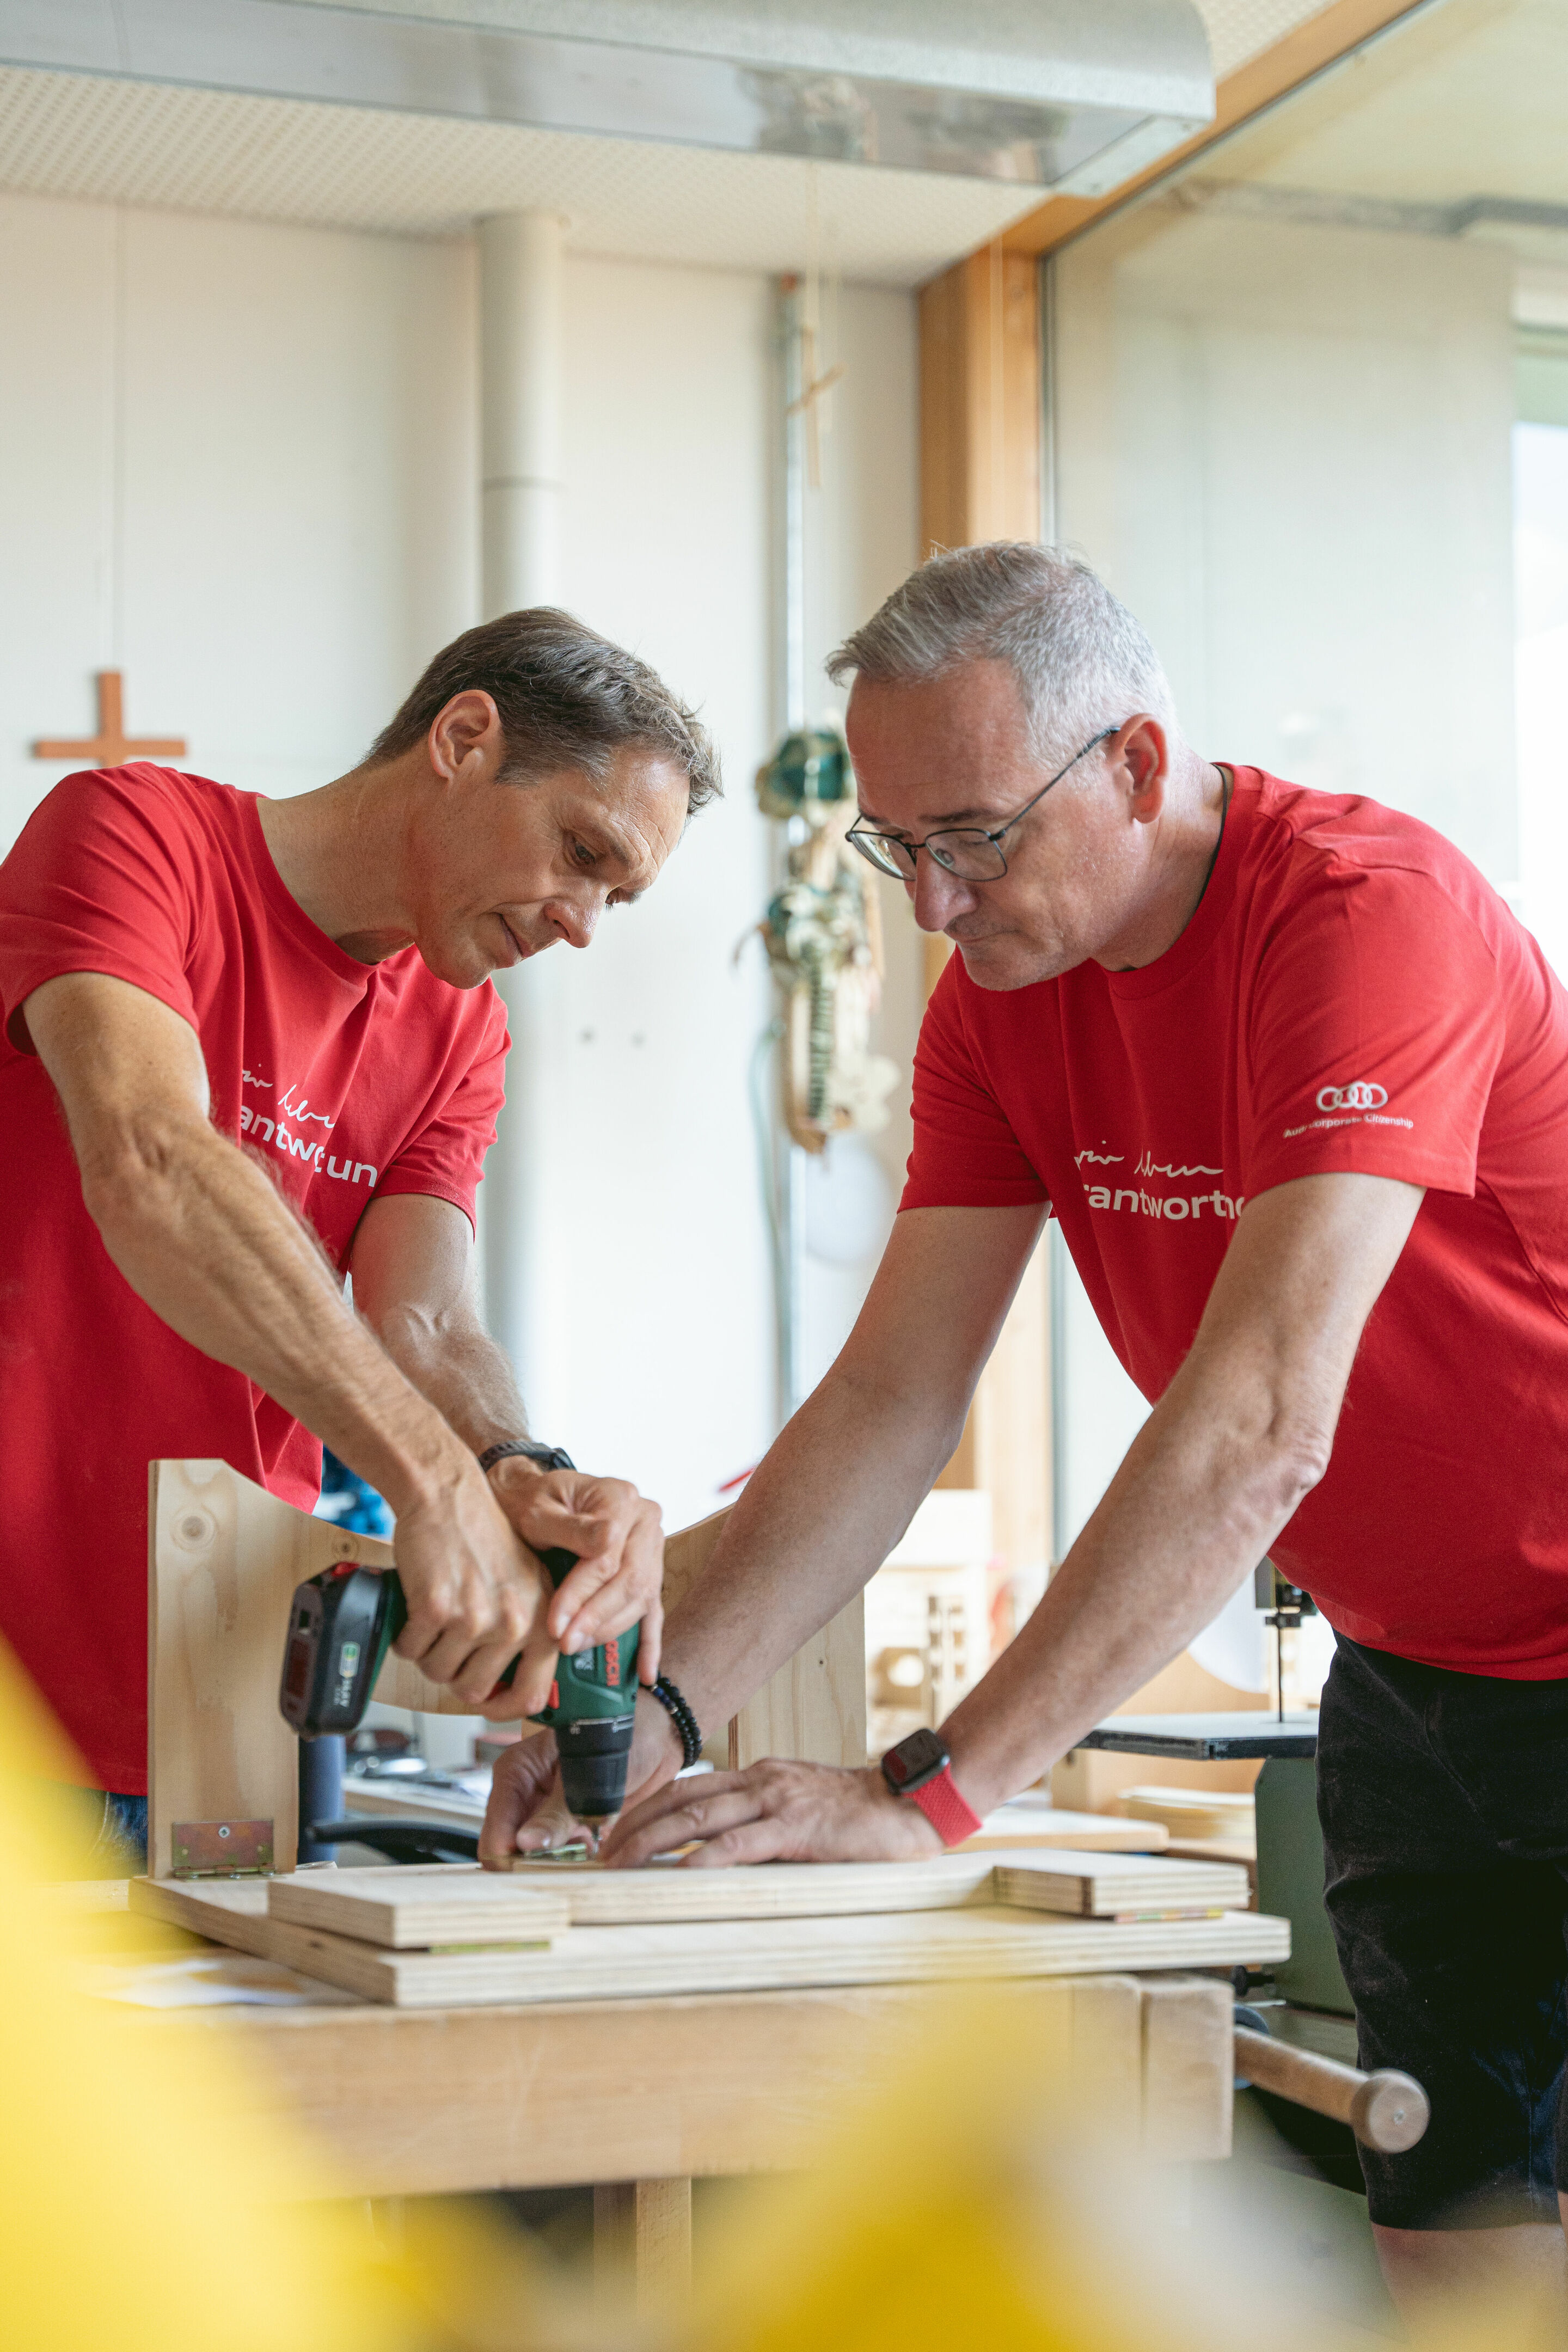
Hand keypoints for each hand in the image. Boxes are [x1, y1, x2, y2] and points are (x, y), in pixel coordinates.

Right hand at [390, 1459, 556, 1711]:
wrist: (450, 1495)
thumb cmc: (485, 1536)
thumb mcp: (528, 1586)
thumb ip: (528, 1633)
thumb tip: (511, 1690)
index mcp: (544, 1620)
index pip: (531, 1697)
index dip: (503, 1709)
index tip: (487, 1704)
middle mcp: (515, 1623)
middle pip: (473, 1691)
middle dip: (454, 1673)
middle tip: (449, 1644)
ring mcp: (475, 1618)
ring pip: (437, 1673)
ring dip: (428, 1653)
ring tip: (435, 1620)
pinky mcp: (436, 1609)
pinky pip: (410, 1650)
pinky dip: (405, 1636)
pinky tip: (417, 1608)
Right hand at [478, 1692, 683, 1865]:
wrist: (655, 1738)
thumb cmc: (618, 1737)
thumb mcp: (587, 1775)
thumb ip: (557, 1813)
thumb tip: (524, 1843)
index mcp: (516, 1772)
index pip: (496, 1827)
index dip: (507, 1857)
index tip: (529, 1874)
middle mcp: (524, 1795)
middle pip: (509, 1848)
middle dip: (531, 1865)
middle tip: (562, 1867)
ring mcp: (543, 1813)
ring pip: (533, 1857)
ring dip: (555, 1864)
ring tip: (585, 1848)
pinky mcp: (566, 1827)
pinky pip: (557, 1857)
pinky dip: (572, 1860)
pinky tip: (593, 1847)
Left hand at [487, 1460, 664, 1678]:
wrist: (531, 1497)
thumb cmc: (532, 1501)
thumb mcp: (538, 1509)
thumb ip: (571, 1528)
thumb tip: (605, 1543)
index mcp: (621, 1499)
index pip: (607, 1557)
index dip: (581, 1594)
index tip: (555, 1621)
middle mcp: (645, 1522)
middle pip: (630, 1581)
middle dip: (595, 1619)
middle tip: (565, 1643)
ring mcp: (651, 1548)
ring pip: (641, 1599)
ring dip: (609, 1630)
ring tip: (576, 1648)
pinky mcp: (647, 1571)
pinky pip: (653, 1610)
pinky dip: (649, 1644)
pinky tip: (646, 1673)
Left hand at [599, 1758, 944, 1869]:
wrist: (907, 1805)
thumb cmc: (856, 1816)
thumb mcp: (800, 1810)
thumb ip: (762, 1825)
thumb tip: (717, 1857)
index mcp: (759, 1776)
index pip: (688, 1788)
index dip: (647, 1808)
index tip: (616, 1832)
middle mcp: (760, 1781)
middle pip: (681, 1799)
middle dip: (634, 1825)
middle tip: (599, 1852)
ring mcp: (777, 1801)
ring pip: (699, 1817)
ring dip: (652, 1840)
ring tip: (619, 1864)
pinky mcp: (797, 1827)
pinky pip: (741, 1844)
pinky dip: (705, 1859)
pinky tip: (679, 1874)